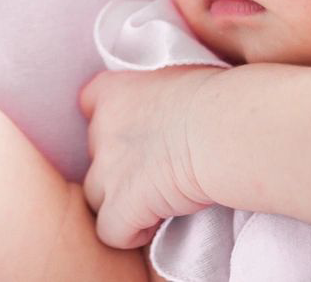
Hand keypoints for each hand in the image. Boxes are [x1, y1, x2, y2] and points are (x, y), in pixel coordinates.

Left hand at [78, 66, 221, 248]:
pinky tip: (155, 226)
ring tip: (153, 204)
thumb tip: (173, 100)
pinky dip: (128, 233)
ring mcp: (108, 169)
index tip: (139, 133)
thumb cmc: (216, 98)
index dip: (112, 123)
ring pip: (94, 195)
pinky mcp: (122, 205)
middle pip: (95, 153)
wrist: (220, 130)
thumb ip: (159, 91)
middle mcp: (103, 129)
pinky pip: (110, 231)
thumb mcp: (179, 76)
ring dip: (119, 202)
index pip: (90, 103)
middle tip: (155, 171)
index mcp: (115, 91)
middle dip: (118, 166)